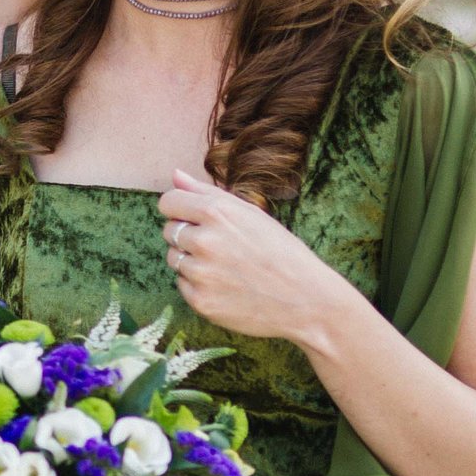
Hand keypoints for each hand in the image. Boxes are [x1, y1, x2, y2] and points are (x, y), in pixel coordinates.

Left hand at [157, 170, 347, 341]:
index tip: (193, 217)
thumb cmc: (281, 252)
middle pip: (169, 230)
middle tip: (221, 247)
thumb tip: (174, 175)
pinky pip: (182, 284)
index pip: (168, 202)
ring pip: (174, 258)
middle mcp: (204, 241)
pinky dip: (198, 285)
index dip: (179, 209)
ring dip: (191, 261)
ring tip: (226, 267)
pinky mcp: (200, 300)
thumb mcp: (251, 214)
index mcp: (217, 213)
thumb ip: (208, 193)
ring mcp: (201, 273)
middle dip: (187, 235)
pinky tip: (226, 286)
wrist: (307, 300)